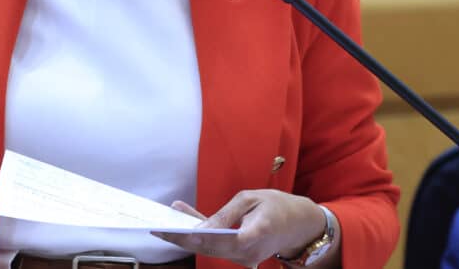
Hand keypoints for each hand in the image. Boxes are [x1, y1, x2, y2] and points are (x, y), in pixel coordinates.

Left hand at [153, 190, 331, 267]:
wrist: (300, 224)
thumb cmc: (277, 206)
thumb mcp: (250, 199)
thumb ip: (224, 214)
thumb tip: (200, 227)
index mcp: (254, 236)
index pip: (218, 240)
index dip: (194, 237)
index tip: (173, 231)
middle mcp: (248, 254)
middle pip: (208, 248)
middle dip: (181, 239)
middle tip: (158, 229)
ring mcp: (245, 259)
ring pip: (210, 249)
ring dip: (187, 238)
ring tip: (165, 225)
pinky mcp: (241, 258)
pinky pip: (217, 247)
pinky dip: (201, 236)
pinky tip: (185, 219)